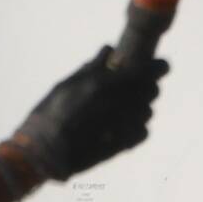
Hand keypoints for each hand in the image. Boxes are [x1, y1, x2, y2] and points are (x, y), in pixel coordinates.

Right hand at [4, 49, 163, 186]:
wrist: (43, 151)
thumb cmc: (50, 114)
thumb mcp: (67, 84)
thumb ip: (93, 67)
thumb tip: (109, 50)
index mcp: (106, 84)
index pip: (149, 71)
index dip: (158, 67)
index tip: (159, 65)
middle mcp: (119, 103)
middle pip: (152, 90)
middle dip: (146, 86)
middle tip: (133, 86)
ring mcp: (123, 126)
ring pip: (147, 111)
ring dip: (139, 107)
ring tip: (121, 109)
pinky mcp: (123, 145)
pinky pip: (143, 132)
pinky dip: (137, 128)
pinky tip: (122, 126)